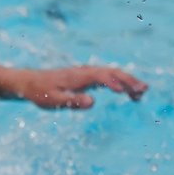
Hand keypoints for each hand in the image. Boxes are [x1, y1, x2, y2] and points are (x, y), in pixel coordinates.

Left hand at [12, 66, 147, 108]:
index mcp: (79, 77)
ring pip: (112, 74)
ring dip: (128, 81)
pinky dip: (119, 83)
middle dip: (129, 80)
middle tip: (144, 90)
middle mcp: (85, 72)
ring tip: (141, 93)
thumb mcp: (54, 101)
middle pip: (112, 72)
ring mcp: (87, 74)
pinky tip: (127, 93)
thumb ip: (73, 101)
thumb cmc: (41, 93)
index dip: (114, 83)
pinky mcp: (86, 78)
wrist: (30, 83)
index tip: (124, 92)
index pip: (102, 76)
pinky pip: (107, 78)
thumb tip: (92, 102)